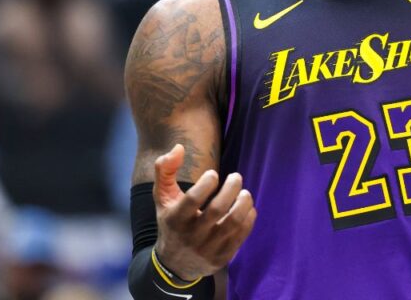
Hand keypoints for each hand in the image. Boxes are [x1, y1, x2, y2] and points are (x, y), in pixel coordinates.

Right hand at [152, 144, 256, 280]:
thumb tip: (179, 147)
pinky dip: (249, 219)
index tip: (214, 173)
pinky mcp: (221, 258)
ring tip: (245, 192)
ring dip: (243, 203)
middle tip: (236, 176)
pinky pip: (241, 236)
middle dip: (231, 188)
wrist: (174, 264)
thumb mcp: (162, 198)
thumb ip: (164, 170)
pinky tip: (247, 208)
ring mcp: (207, 249)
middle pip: (217, 210)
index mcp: (174, 220)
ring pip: (233, 223)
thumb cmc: (171, 222)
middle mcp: (191, 236)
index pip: (193, 200)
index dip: (206, 183)